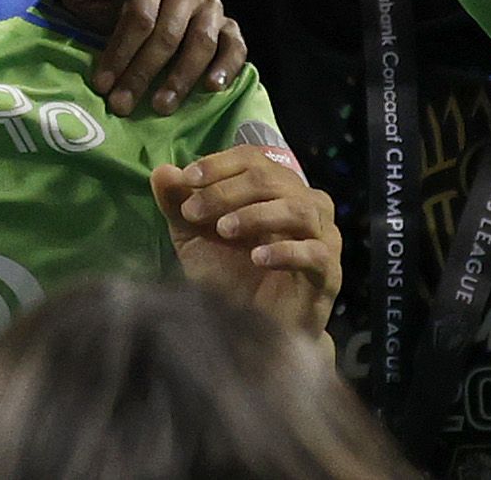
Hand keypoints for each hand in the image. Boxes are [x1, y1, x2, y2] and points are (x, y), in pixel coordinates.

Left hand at [62, 0, 247, 114]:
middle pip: (168, 34)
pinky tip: (212, 88)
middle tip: (123, 105)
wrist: (113, 9)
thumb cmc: (97, 0)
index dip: (120, 51)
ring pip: (201, 43)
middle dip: (142, 73)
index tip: (102, 84)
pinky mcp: (228, 28)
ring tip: (160, 107)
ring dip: (180, 78)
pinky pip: (235, 47)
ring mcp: (210, 8)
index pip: (140, 16)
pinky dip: (226, 67)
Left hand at [154, 144, 341, 338]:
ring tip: (224, 230)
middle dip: (228, 191)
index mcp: (273, 189)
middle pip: (273, 179)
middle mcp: (303, 205)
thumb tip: (162, 170)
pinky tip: (257, 258)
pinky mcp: (328, 274)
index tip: (187, 179)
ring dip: (257, 214)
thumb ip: (177, 203)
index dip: (219, 163)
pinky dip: (285, 250)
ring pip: (299, 208)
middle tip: (194, 212)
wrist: (248, 331)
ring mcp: (321, 239)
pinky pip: (316, 253)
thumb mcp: (192, 236)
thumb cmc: (226, 274)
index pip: (253, 159)